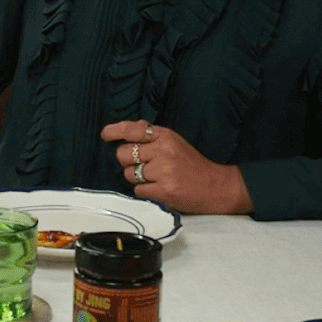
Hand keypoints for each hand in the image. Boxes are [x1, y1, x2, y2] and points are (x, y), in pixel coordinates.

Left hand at [99, 120, 252, 214]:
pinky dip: (146, 192)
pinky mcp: (164, 190)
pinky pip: (138, 190)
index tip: (106, 134)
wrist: (216, 186)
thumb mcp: (174, 143)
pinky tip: (160, 189)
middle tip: (143, 167)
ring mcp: (163, 170)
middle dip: (127, 162)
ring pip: (128, 174)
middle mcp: (163, 150)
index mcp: (165, 136)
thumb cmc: (192, 166)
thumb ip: (151, 137)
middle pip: (123, 154)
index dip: (115, 131)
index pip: (132, 129)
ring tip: (156, 179)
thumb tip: (126, 131)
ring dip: (137, 179)